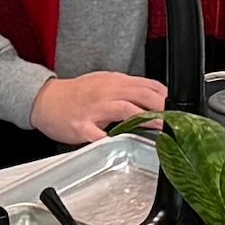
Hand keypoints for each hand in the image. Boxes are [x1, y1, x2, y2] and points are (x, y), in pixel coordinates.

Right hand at [34, 71, 168, 146]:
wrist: (46, 101)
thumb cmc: (76, 94)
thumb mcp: (104, 84)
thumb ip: (128, 90)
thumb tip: (154, 95)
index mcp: (114, 82)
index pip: (148, 85)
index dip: (166, 95)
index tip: (178, 106)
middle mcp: (107, 92)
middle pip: (142, 94)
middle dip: (162, 106)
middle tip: (176, 119)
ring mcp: (94, 109)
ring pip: (126, 109)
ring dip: (146, 118)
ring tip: (161, 127)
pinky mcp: (82, 126)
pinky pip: (99, 134)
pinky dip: (112, 138)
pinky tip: (124, 143)